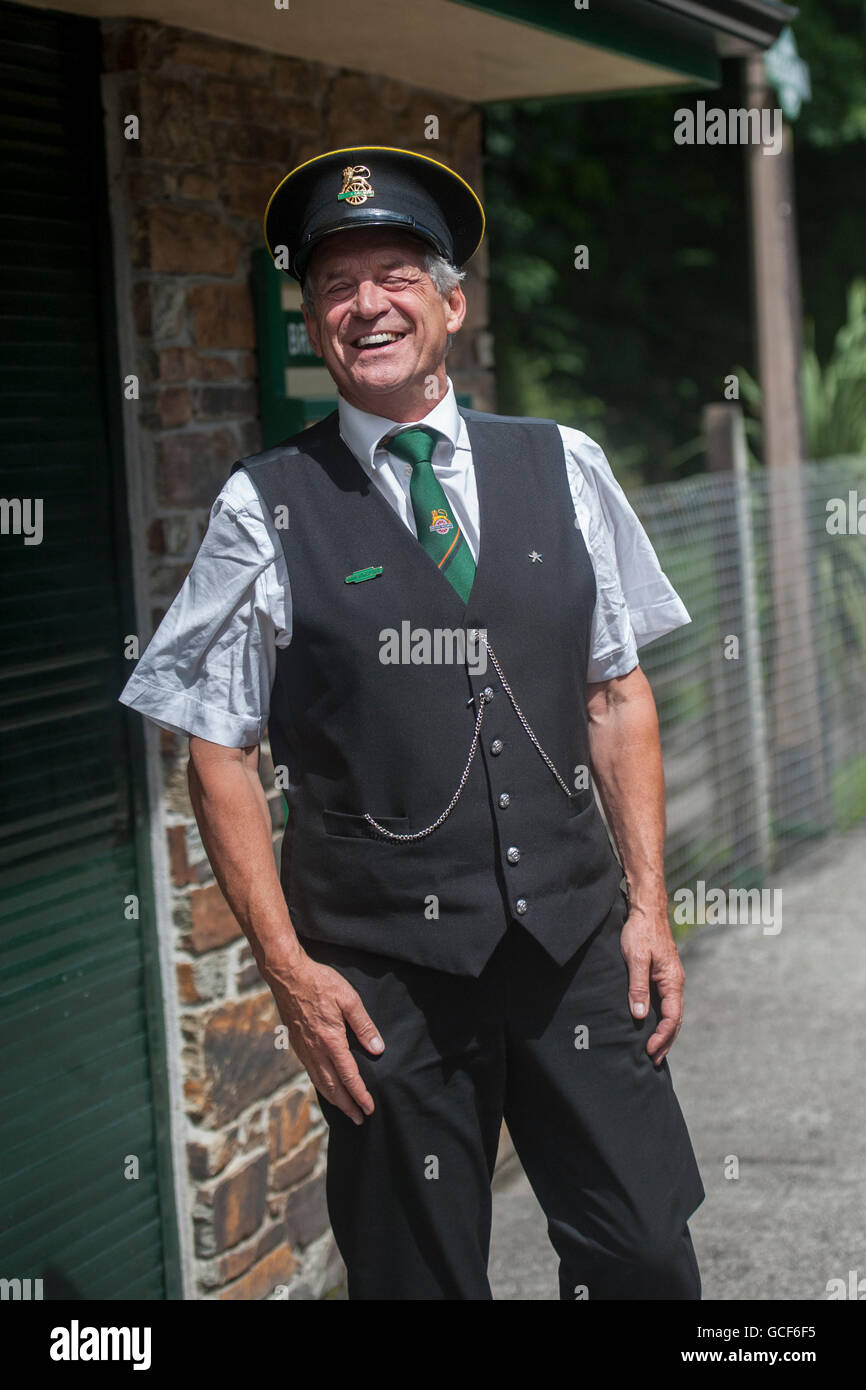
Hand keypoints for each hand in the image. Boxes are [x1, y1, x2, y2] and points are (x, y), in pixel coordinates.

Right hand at [264, 954, 383, 1124]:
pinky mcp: (296, 1043)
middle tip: (359, 1119)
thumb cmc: (320, 982)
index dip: (360, 1095)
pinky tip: (325, 1086)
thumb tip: (378, 1049)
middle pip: (332, 1087)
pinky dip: (320, 1085)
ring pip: (319, 1082)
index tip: (369, 1109)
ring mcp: (303, 1048)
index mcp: (331, 1041)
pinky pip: (310, 1072)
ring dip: (333, 1099)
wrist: (287, 975)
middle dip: (347, 1106)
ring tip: (344, 1110)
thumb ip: (364, 1025)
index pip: (349, 1077)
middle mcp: (315, 1050)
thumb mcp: (349, 999)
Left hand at [620, 902, 684, 1064]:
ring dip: (664, 1032)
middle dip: (666, 1041)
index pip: (671, 1017)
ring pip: (671, 1012)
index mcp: (672, 981)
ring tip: (654, 1050)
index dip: (661, 1036)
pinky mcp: (662, 975)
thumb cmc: (640, 931)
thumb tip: (639, 1015)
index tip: (649, 1050)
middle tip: (654, 1060)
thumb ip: (637, 987)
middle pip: (675, 1019)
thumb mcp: (635, 959)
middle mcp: (674, 982)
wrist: (646, 909)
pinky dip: (660, 1018)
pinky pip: (665, 1002)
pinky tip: (651, 1024)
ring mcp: (669, 979)